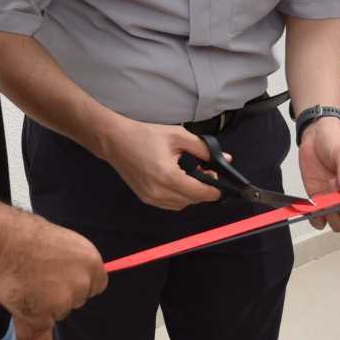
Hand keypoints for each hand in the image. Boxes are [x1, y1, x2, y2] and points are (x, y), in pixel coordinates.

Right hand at [0, 204, 106, 327]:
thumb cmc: (23, 233)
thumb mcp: (61, 240)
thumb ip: (71, 262)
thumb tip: (71, 274)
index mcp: (91, 261)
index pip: (95, 285)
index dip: (78, 285)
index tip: (65, 283)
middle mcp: (82, 283)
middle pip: (77, 300)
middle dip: (61, 295)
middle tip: (39, 280)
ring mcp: (63, 302)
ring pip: (57, 313)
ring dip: (44, 306)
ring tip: (25, 284)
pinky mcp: (43, 317)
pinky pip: (39, 328)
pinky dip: (31, 325)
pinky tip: (25, 320)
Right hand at [101, 120, 220, 211]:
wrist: (115, 141)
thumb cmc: (144, 135)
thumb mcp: (178, 136)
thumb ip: (202, 148)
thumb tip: (225, 159)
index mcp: (167, 175)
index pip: (199, 193)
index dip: (214, 191)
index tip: (221, 184)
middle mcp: (158, 191)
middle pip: (192, 201)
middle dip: (204, 190)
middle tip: (208, 173)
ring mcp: (151, 197)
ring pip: (181, 205)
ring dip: (191, 195)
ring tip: (193, 177)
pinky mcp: (145, 198)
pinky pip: (170, 204)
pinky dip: (179, 196)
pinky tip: (179, 181)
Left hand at [298, 118, 339, 233]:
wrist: (316, 137)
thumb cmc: (335, 141)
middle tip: (331, 193)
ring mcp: (336, 200)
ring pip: (338, 223)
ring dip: (329, 215)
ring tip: (323, 199)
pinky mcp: (321, 202)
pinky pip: (320, 220)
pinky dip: (315, 218)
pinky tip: (313, 207)